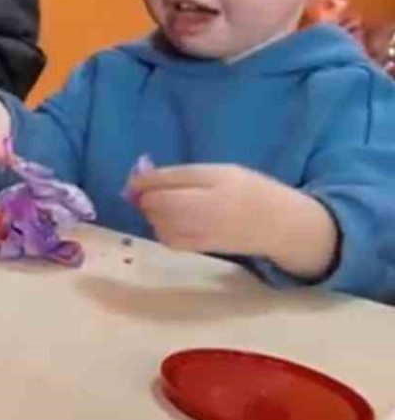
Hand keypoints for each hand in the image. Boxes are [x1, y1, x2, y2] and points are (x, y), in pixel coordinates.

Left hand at [128, 164, 337, 277]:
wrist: (280, 224)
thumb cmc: (249, 191)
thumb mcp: (220, 171)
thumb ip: (181, 174)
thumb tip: (140, 178)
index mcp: (214, 181)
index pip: (165, 181)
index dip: (143, 180)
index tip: (138, 179)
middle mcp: (207, 207)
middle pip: (157, 204)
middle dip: (146, 197)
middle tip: (154, 192)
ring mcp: (203, 231)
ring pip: (159, 223)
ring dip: (153, 214)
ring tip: (168, 207)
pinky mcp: (202, 248)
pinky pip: (169, 240)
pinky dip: (163, 230)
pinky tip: (174, 223)